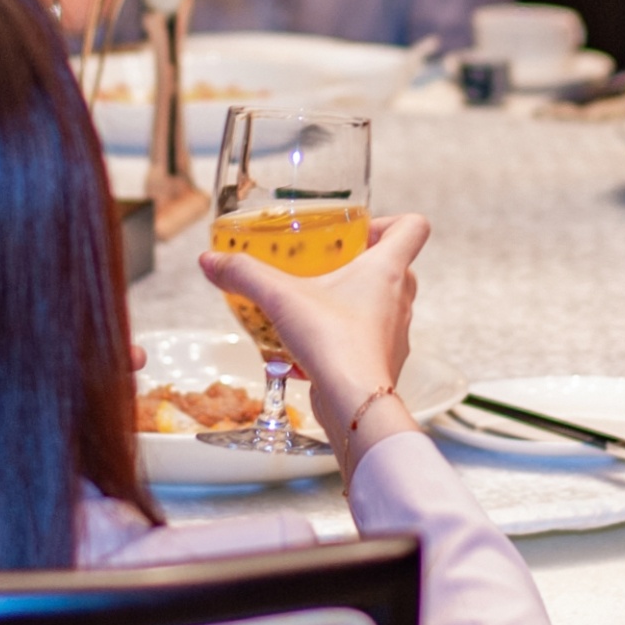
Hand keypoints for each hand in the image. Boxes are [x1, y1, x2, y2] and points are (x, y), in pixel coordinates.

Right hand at [199, 213, 431, 471]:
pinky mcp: (382, 363)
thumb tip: (210, 260)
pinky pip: (365, 341)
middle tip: (326, 265)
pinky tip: (307, 349)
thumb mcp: (280, 298)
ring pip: (381, 305)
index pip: (413, 226)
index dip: (389, 220)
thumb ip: (244, 274)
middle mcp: (400, 299)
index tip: (357, 231)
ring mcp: (395, 334)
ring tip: (311, 307)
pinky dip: (341, 339)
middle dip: (361, 263)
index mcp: (388, 269)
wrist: (355, 404)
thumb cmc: (334, 342)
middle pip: (395, 266)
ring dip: (350, 302)